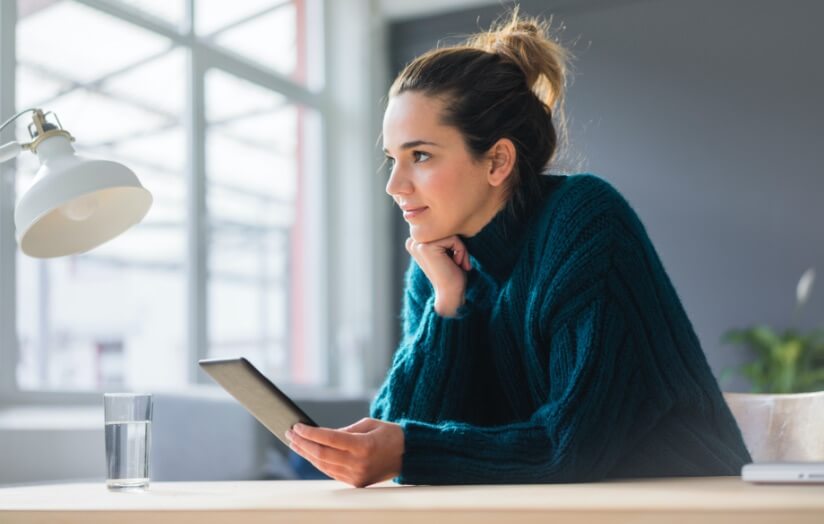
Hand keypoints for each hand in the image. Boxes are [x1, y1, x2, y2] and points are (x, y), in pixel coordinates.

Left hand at [286, 418, 403, 487]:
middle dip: (303, 443)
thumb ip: (344, 430)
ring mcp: (357, 476)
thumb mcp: (369, 424)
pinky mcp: (356, 483)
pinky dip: (318, 462)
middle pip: (322, 454)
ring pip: (323, 465)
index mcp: (364, 446)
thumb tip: (321, 435)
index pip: (329, 439)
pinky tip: (309, 454)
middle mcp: (359, 463)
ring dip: (307, 454)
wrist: (408, 455)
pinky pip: (331, 472)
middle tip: (290, 433)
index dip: (310, 433)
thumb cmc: (390, 435)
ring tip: (295, 443)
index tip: (297, 426)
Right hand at [405, 235, 471, 316]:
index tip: (454, 260)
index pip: (442, 229)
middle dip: (457, 245)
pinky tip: (456, 264)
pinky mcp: (426, 247)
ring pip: (450, 233)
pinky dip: (461, 251)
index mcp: (415, 242)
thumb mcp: (446, 250)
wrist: (450, 294)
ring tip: (456, 263)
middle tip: (457, 262)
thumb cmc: (452, 274)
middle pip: (445, 229)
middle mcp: (413, 241)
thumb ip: (443, 236)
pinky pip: (453, 238)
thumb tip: (450, 220)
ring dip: (460, 249)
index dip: (452, 243)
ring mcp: (417, 244)